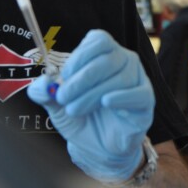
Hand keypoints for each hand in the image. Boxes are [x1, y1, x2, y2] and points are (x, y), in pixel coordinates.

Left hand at [28, 29, 154, 183]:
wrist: (97, 147)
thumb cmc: (82, 118)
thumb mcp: (57, 104)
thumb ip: (45, 92)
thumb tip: (41, 84)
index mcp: (104, 54)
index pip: (99, 41)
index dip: (81, 55)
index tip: (65, 74)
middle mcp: (124, 61)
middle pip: (107, 59)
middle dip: (81, 79)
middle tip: (62, 97)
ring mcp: (137, 79)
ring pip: (119, 78)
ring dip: (92, 94)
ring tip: (75, 109)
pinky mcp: (146, 101)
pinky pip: (138, 94)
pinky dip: (121, 97)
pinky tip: (106, 103)